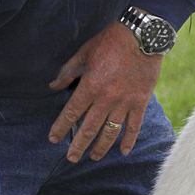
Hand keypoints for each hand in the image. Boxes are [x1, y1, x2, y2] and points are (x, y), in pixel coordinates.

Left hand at [48, 21, 162, 162]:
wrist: (141, 36)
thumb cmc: (110, 41)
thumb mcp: (84, 52)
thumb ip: (68, 71)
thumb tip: (54, 86)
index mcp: (90, 85)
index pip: (71, 113)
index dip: (60, 127)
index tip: (53, 139)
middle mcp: (106, 98)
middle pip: (89, 128)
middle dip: (78, 145)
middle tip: (71, 158)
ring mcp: (124, 102)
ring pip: (110, 132)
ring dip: (101, 147)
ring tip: (93, 157)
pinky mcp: (140, 102)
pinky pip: (134, 126)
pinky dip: (129, 140)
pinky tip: (123, 151)